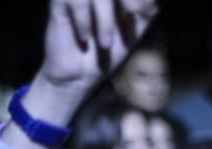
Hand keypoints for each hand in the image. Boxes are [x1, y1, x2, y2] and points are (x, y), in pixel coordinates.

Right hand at [41, 0, 158, 89]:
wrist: (79, 76)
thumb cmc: (107, 53)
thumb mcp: (134, 32)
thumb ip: (146, 11)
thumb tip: (152, 0)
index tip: (142, 11)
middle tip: (135, 13)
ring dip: (105, 18)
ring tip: (106, 43)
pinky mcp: (59, 2)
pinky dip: (84, 19)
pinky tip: (85, 38)